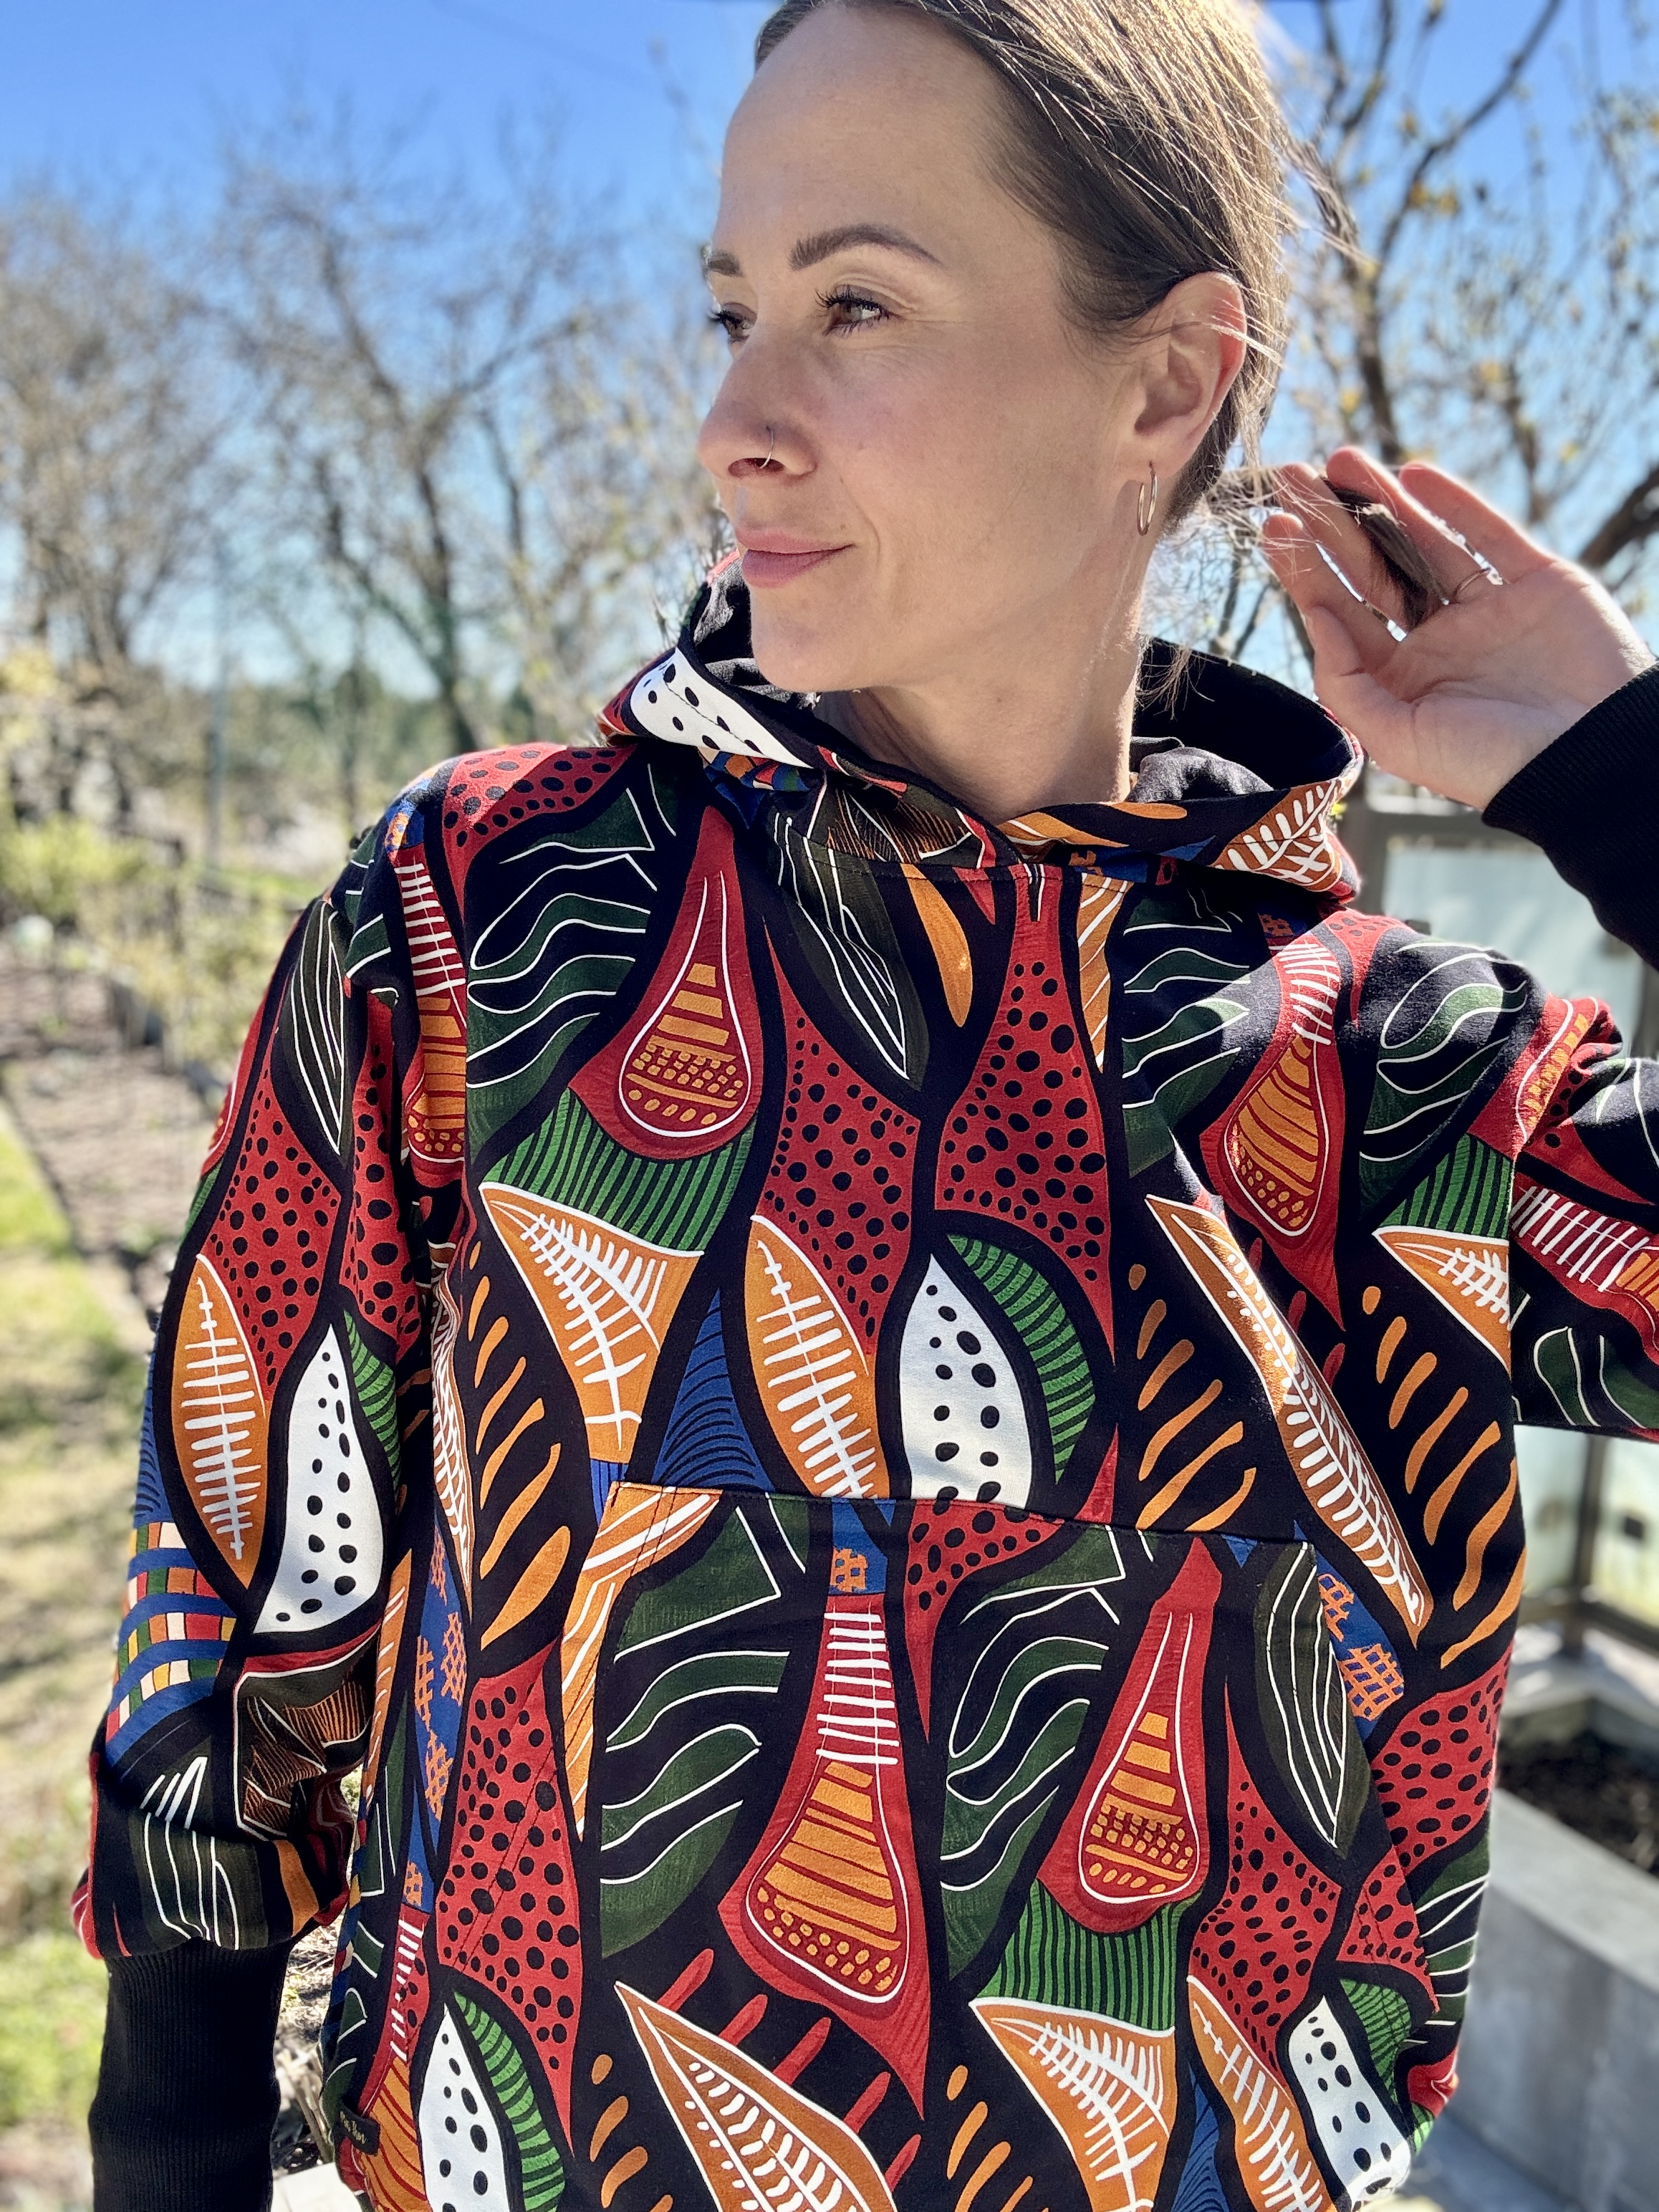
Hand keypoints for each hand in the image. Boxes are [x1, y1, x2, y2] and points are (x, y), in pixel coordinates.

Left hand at [1261, 448, 1654, 810]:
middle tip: (1293, 476)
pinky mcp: (1535, 583)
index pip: (1341, 613)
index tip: (1275, 526)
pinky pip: (1488, 534)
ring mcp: (1486, 609)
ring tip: (1341, 460)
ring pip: (1424, 543)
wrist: (1588, 759)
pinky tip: (1412, 475)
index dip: (1306, 571)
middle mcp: (1438, 641)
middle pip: (1373, 570)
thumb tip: (1316, 617)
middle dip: (1333, 524)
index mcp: (1400, 679)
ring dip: (1382, 501)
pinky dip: (1452, 503)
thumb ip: (1347, 683)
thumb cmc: (1489, 764)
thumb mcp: (1399, 739)